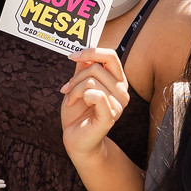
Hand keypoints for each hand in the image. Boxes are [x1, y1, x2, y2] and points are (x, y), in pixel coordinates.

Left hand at [59, 47, 129, 161]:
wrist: (76, 139)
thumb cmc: (78, 113)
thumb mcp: (78, 85)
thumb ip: (83, 69)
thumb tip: (84, 53)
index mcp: (118, 82)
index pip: (111, 56)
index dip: (91, 52)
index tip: (73, 57)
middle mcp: (122, 92)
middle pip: (96, 68)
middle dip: (76, 77)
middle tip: (67, 89)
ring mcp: (118, 105)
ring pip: (91, 81)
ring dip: (74, 90)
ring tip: (71, 100)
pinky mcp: (110, 116)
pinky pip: (96, 95)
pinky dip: (81, 96)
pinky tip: (78, 103)